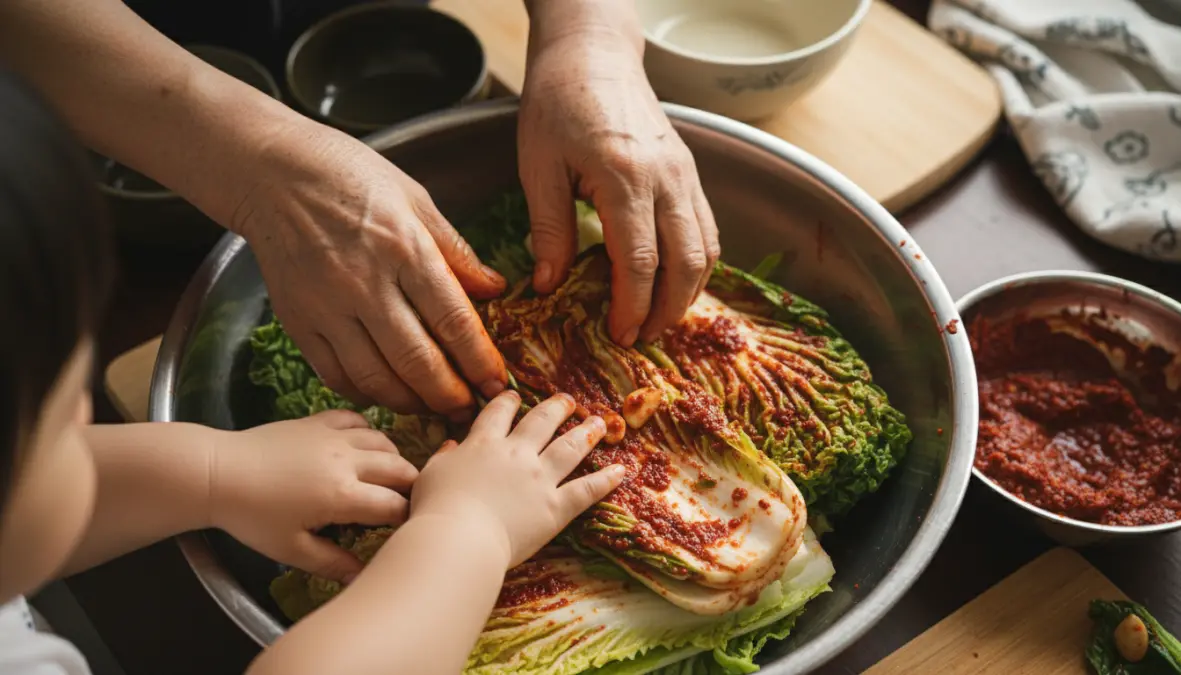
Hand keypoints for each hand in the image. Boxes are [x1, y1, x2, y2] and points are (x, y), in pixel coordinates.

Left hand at [210, 410, 417, 581]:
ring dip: (393, 457)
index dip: (406, 517)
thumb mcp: (291, 549)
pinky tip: (363, 444)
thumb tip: (360, 577)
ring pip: (383, 440)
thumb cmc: (253, 516)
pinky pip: (356, 419)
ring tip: (390, 474)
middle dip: (412, 484)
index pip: (393, 505)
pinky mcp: (318, 421)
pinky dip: (367, 430)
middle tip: (409, 499)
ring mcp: (333, 437)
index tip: (406, 526)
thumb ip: (331, 563)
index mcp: (343, 495)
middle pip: (399, 468)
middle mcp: (347, 461)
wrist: (219, 473)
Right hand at [233, 122, 507, 416]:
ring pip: (376, 378)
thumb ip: (456, 251)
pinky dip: (366, 394)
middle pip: (416, 360)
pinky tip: (388, 394)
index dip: (479, 361)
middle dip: (450, 395)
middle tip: (471, 410)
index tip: (496, 384)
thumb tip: (496, 289)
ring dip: (411, 403)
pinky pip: (336, 375)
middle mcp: (366, 283)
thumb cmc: (351, 177)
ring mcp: (328, 307)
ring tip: (434, 409)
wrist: (272, 173)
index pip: (452, 320)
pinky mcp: (298, 322)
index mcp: (405, 248)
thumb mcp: (416, 199)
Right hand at [411, 392, 625, 567]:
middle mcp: (516, 454)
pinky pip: (586, 490)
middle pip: (541, 422)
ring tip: (599, 422)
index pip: (499, 414)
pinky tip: (620, 470)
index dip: (508, 402)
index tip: (515, 396)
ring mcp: (539, 478)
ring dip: (586, 433)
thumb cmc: (435, 509)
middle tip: (568, 400)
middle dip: (556, 408)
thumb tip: (451, 445)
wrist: (458, 538)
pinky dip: (605, 480)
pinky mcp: (555, 507)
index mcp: (483, 444)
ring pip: (569, 447)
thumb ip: (443, 457)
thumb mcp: (430, 475)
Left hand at [518, 23, 719, 345]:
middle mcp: (666, 178)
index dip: (632, 306)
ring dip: (688, 292)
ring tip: (658, 318)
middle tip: (642, 337)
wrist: (593, 55)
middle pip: (685, 263)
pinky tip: (674, 282)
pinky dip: (696, 263)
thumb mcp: (538, 167)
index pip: (640, 261)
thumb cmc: (558, 104)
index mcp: (625, 177)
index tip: (620, 334)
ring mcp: (686, 174)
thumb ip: (549, 229)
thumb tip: (550, 286)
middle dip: (667, 310)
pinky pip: (707, 228)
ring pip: (706, 249)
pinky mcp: (690, 171)